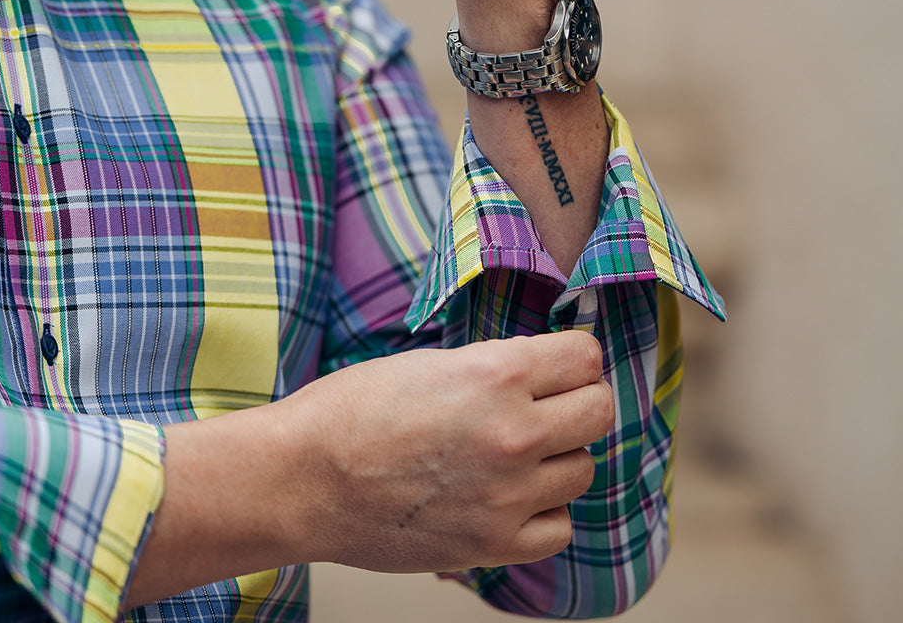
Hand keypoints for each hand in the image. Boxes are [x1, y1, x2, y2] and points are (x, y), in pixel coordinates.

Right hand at [281, 329, 613, 573]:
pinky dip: (541, 510)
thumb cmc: (353, 410)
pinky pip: (559, 525)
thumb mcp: (431, 363)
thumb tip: (544, 375)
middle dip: (577, 401)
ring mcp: (508, 495)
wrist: (304, 479)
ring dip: (556, 457)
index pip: (585, 357)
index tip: (561, 364)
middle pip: (598, 411)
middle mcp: (513, 433)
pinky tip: (508, 495)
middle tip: (548, 404)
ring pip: (583, 469)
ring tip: (514, 452)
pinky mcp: (494, 544)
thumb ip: (495, 369)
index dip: (573, 356)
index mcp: (496, 374)